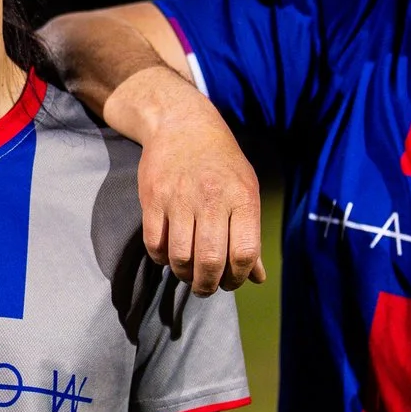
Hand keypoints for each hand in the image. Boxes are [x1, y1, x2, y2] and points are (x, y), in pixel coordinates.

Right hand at [132, 74, 263, 295]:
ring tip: (188, 273)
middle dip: (209, 285)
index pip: (244, 253)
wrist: (182, 124)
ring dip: (184, 275)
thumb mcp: (246, 191)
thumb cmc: (221, 163)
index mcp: (242, 198)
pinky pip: (155, 244)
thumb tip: (258, 277)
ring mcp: (179, 198)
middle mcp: (212, 198)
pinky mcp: (152, 198)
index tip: (232, 281)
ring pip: (180, 258)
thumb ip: (250, 236)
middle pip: (211, 261)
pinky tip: (169, 255)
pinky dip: (162, 259)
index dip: (239, 277)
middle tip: (207, 287)